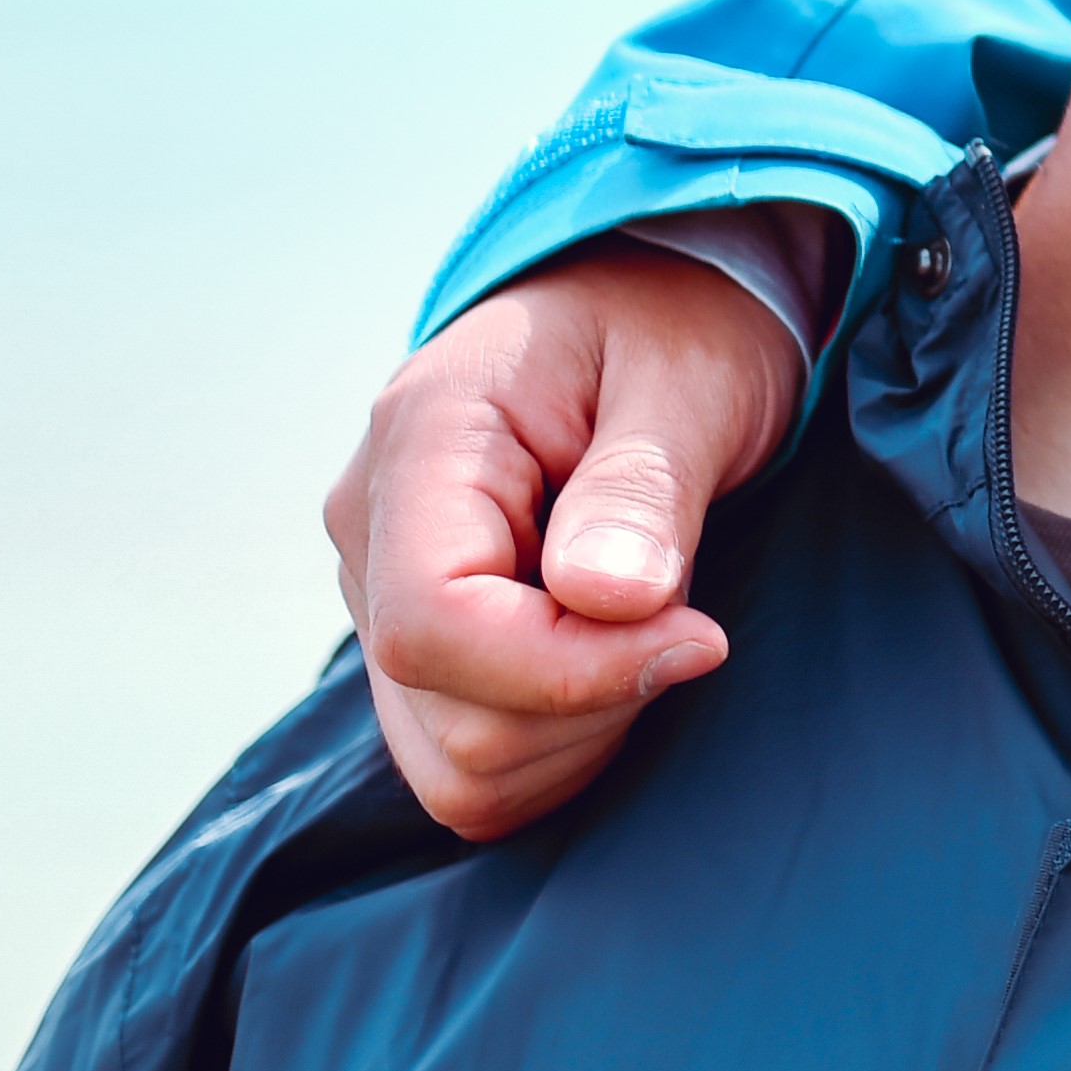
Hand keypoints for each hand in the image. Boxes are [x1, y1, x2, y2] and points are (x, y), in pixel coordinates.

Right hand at [326, 251, 806, 840]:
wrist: (654, 307)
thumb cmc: (681, 327)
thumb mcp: (691, 379)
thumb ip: (641, 486)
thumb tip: (605, 597)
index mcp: (423, 440)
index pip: (437, 625)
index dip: (572, 669)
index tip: (700, 635)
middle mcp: (371, 531)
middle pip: (451, 717)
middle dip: (597, 699)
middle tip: (689, 611)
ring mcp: (380, 594)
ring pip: (457, 763)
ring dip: (584, 731)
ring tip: (654, 623)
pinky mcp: (421, 645)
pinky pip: (468, 762)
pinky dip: (562, 747)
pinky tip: (621, 660)